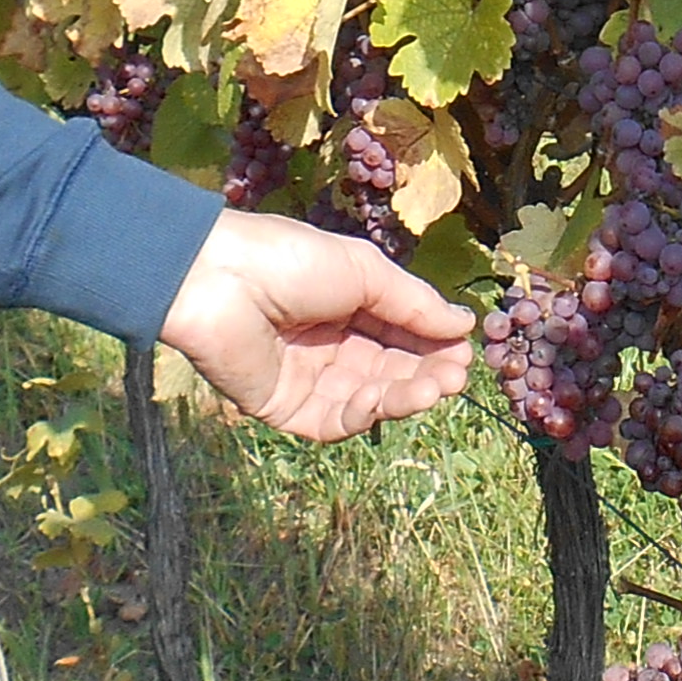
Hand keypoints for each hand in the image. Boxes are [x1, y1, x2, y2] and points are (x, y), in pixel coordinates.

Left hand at [156, 210, 475, 440]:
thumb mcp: (364, 271)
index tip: (465, 353)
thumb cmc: (289, 259)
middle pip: (390, 371)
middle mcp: (330, 345)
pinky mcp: (283, 408)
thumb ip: (414, 304)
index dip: (434, 345)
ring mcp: (307, 379)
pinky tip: (380, 399)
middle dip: (426, 375)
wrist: (216, 277)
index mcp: (347, 306)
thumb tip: (466, 324)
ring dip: (404, 397)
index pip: (402, 334)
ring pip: (368, 400)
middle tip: (455, 378)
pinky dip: (361, 415)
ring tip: (434, 388)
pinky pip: (331, 420)